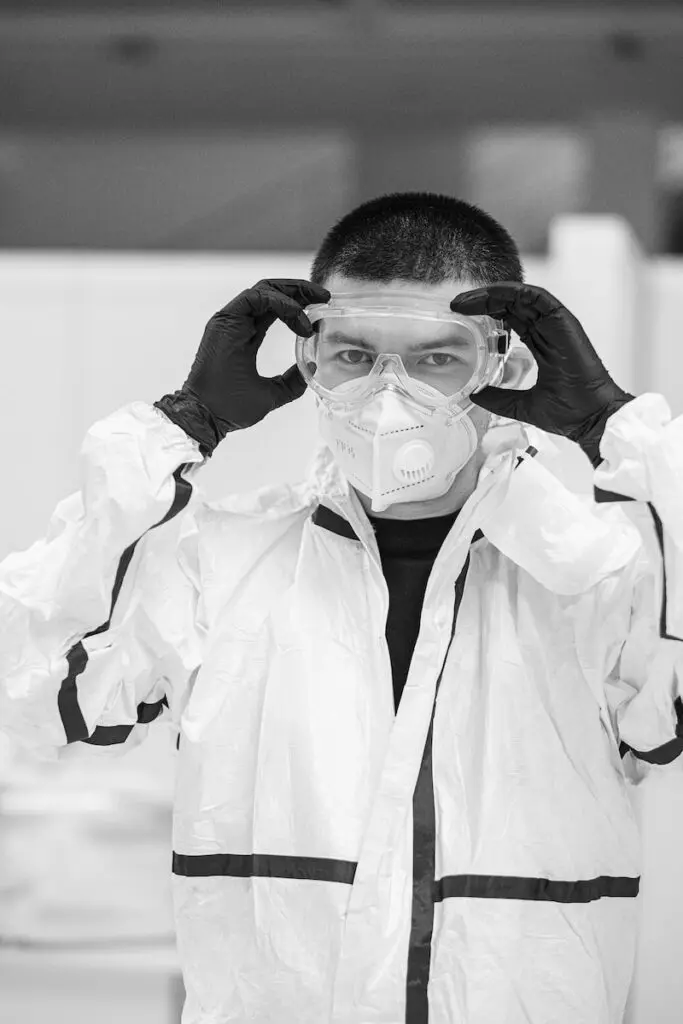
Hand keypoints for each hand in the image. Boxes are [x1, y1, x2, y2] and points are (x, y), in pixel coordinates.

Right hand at [182, 278, 329, 430]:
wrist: (208, 416)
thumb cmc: (231, 408)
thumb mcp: (273, 393)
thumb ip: (291, 381)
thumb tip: (311, 368)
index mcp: (246, 335)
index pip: (274, 308)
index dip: (299, 305)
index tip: (321, 312)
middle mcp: (238, 323)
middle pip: (272, 292)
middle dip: (300, 290)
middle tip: (324, 297)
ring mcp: (230, 320)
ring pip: (264, 289)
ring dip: (293, 293)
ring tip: (314, 305)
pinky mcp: (225, 320)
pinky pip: (255, 297)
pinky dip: (280, 302)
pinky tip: (297, 316)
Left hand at [450, 283, 634, 451]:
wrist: (590, 419)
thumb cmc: (567, 413)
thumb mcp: (520, 405)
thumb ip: (498, 397)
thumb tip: (474, 394)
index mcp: (541, 345)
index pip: (509, 319)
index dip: (485, 313)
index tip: (460, 317)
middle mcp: (548, 331)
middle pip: (511, 304)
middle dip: (482, 300)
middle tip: (455, 304)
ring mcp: (556, 324)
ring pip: (520, 297)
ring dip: (492, 294)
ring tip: (465, 300)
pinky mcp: (563, 321)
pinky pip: (537, 297)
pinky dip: (514, 291)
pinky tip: (491, 295)